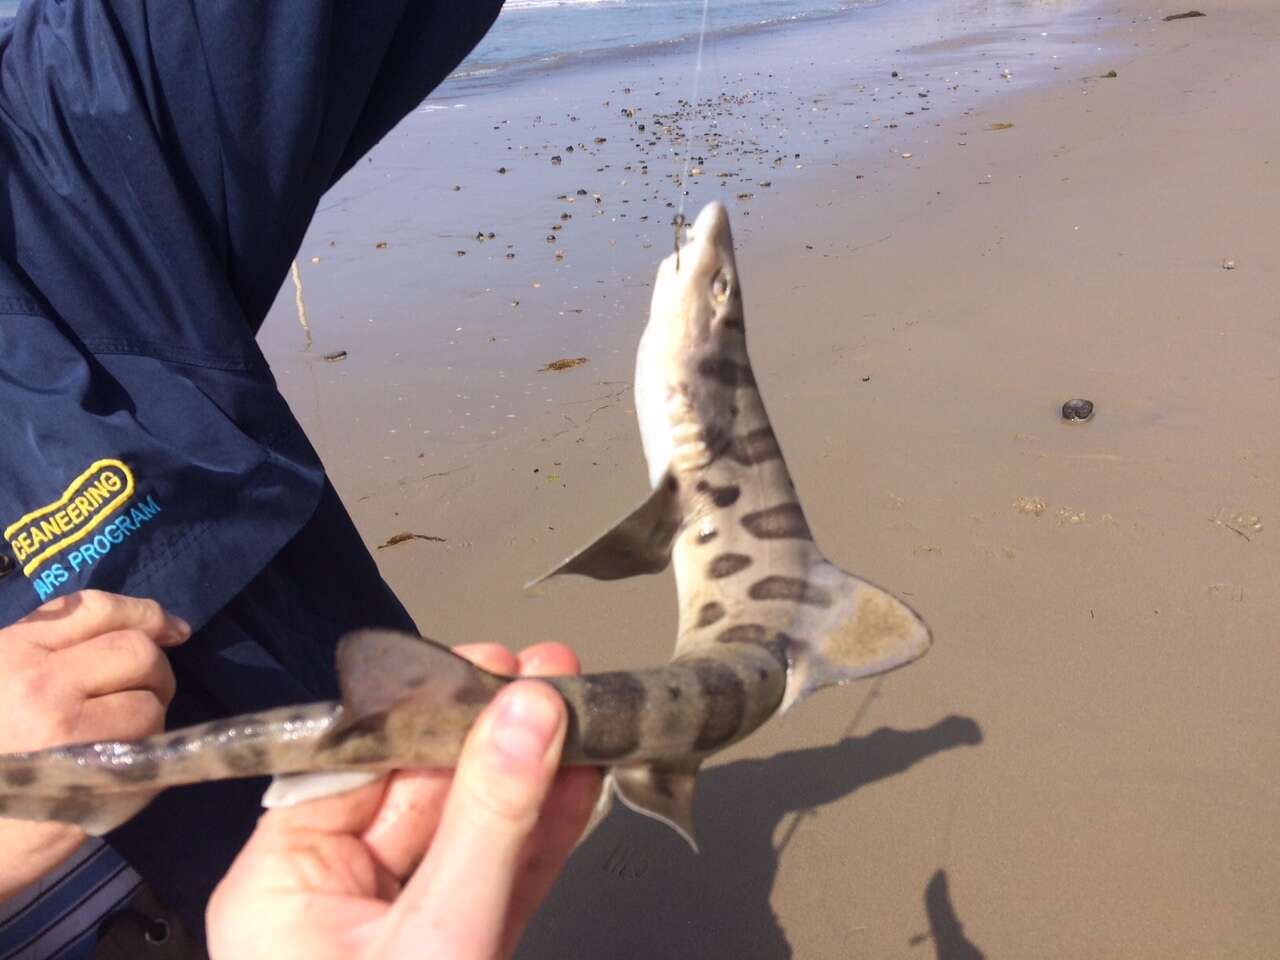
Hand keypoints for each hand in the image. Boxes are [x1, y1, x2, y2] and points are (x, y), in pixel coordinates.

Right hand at [0, 590, 190, 899]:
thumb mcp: (6, 682)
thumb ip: (61, 648)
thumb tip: (160, 628)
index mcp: (12, 653)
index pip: (97, 609)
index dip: (147, 615)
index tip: (174, 630)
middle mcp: (37, 685)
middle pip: (138, 652)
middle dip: (153, 673)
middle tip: (139, 695)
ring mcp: (65, 732)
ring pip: (151, 703)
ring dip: (147, 720)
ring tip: (112, 739)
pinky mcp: (91, 777)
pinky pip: (150, 750)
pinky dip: (144, 758)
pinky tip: (112, 769)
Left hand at [207, 643, 600, 959]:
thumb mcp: (434, 937)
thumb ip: (485, 824)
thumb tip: (527, 711)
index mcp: (282, 885)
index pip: (360, 765)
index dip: (431, 708)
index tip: (493, 661)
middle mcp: (334, 897)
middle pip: (425, 790)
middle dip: (495, 732)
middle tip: (552, 674)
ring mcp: (402, 924)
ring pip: (473, 831)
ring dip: (532, 774)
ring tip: (582, 709)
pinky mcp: (457, 949)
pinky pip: (501, 876)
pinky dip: (544, 833)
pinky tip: (584, 781)